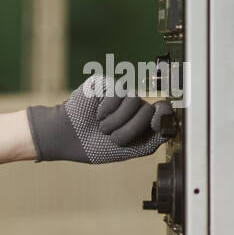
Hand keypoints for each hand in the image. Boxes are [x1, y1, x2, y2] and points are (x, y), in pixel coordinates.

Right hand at [26, 74, 172, 163]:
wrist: (66, 139)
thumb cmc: (95, 146)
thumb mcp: (130, 150)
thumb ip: (154, 138)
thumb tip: (167, 119)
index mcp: (142, 121)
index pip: (164, 111)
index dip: (164, 115)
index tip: (156, 122)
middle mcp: (134, 105)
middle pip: (148, 110)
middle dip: (129, 130)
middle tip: (112, 136)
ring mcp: (120, 94)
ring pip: (135, 100)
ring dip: (116, 121)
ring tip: (102, 126)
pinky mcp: (106, 84)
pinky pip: (118, 93)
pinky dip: (107, 109)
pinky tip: (97, 114)